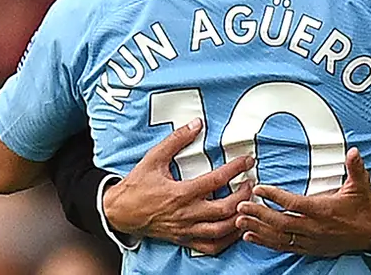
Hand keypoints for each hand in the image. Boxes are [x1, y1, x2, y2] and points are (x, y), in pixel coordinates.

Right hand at [103, 118, 254, 255]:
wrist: (120, 212)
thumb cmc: (137, 186)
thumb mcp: (154, 158)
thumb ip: (176, 140)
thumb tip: (196, 124)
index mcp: (181, 193)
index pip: (216, 180)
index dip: (236, 168)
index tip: (247, 160)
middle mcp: (187, 214)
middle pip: (226, 209)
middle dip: (244, 196)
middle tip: (250, 183)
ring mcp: (187, 230)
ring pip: (221, 231)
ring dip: (240, 218)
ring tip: (248, 205)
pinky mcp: (185, 240)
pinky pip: (211, 246)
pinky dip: (227, 240)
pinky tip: (236, 229)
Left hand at [235, 148, 370, 256]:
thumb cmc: (364, 208)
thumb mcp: (361, 185)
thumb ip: (355, 168)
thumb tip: (354, 152)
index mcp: (323, 210)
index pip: (294, 203)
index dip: (275, 196)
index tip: (260, 188)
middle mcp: (314, 227)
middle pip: (281, 222)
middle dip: (259, 214)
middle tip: (240, 206)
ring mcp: (310, 240)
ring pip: (279, 237)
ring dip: (258, 229)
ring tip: (239, 221)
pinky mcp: (309, 248)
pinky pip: (284, 246)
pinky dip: (266, 242)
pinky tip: (251, 237)